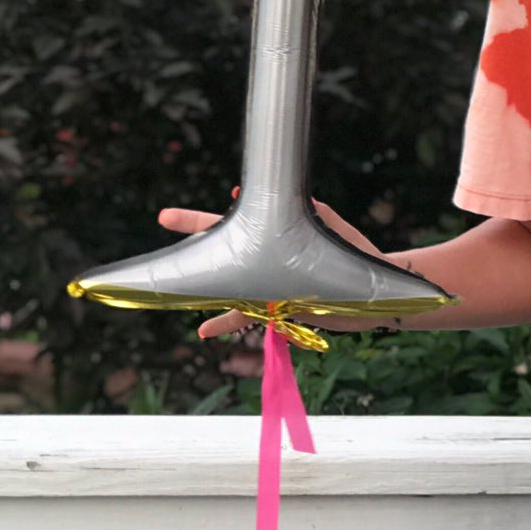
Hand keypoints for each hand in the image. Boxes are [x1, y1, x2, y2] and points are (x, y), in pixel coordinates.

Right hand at [155, 192, 387, 339]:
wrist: (369, 285)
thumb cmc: (350, 250)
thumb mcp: (329, 227)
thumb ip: (307, 211)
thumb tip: (276, 198)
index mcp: (272, 236)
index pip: (231, 224)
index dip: (197, 221)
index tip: (165, 217)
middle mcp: (264, 261)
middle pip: (221, 253)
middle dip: (191, 246)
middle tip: (161, 235)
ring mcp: (266, 285)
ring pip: (226, 287)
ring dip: (203, 291)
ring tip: (172, 294)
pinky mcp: (276, 307)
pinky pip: (246, 316)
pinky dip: (228, 322)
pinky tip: (206, 331)